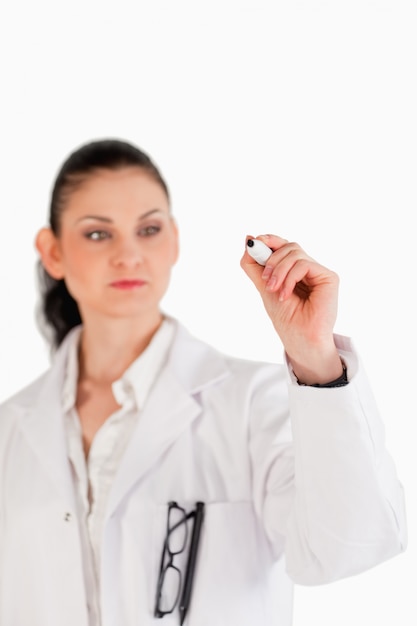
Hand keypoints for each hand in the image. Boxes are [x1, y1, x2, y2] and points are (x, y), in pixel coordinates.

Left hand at [240, 234, 343, 384]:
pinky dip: (290, 277)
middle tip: (265, 280)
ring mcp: (319, 272)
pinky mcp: (329, 277)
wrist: (302, 341)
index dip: (269, 240)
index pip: (283, 245)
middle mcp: (308, 269)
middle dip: (271, 259)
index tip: (253, 243)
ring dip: (279, 269)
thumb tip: (249, 238)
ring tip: (274, 290)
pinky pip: (304, 264)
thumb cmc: (287, 320)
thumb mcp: (264, 288)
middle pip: (289, 246)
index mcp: (294, 270)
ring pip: (295, 252)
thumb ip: (255, 266)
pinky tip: (285, 294)